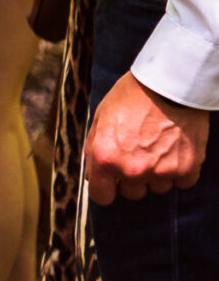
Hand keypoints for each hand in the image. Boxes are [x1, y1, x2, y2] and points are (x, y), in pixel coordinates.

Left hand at [86, 73, 208, 203]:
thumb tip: (93, 173)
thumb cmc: (131, 96)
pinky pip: (182, 182)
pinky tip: (177, 151)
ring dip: (158, 174)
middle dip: (133, 179)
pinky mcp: (188, 168)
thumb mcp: (101, 118)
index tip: (111, 183)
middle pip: (132, 193)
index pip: (101, 196)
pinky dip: (180, 170)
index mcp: (105, 158)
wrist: (169, 85)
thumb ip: (94, 148)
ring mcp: (161, 171)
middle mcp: (132, 169)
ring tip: (159, 148)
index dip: (106, 188)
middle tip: (139, 155)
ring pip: (158, 188)